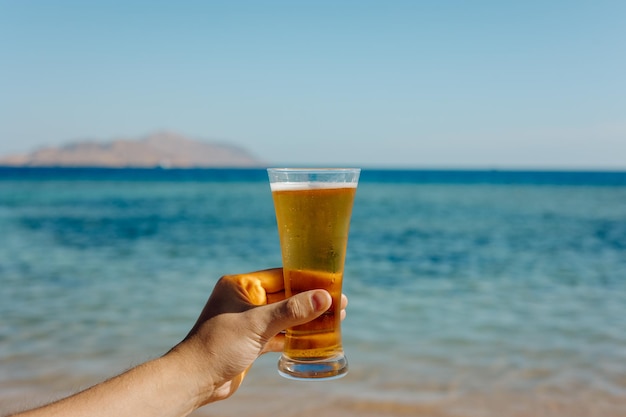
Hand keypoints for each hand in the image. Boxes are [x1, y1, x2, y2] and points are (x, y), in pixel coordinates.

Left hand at [167, 268, 347, 405]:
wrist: (195, 380)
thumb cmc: (218, 346)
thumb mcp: (257, 324)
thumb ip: (291, 311)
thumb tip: (324, 298)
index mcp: (241, 286)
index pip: (281, 276)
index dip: (308, 279)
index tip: (331, 282)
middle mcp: (245, 300)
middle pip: (286, 296)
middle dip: (312, 301)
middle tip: (341, 302)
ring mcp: (249, 321)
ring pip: (285, 316)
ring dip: (308, 319)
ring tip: (337, 318)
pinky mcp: (252, 341)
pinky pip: (280, 334)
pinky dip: (297, 336)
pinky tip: (317, 337)